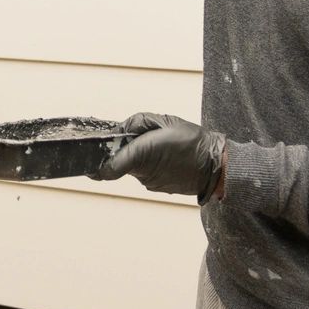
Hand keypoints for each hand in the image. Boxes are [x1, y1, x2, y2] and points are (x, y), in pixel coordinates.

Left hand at [92, 112, 225, 198]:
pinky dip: (151, 165)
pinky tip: (167, 158)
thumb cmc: (193, 141)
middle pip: (122, 162)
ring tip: (161, 147)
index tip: (92, 162)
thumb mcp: (165, 121)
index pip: (110, 167)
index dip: (98, 165)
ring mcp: (151, 182)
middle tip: (140, 138)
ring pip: (135, 168)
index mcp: (142, 154)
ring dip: (140, 158)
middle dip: (125, 151)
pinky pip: (147, 174)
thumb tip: (122, 130)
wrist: (215, 166)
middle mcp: (143, 172)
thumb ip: (138, 122)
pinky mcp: (159, 187)